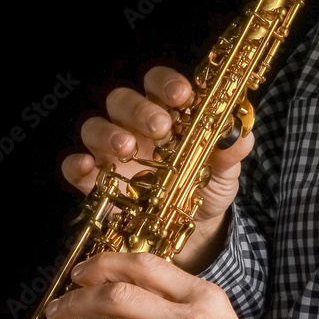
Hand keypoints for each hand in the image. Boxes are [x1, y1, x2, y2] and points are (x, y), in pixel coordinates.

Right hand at [61, 66, 254, 271]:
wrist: (194, 234)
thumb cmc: (206, 191)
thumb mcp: (226, 173)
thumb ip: (231, 151)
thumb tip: (241, 132)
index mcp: (167, 114)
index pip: (158, 85)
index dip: (166, 84)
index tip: (182, 97)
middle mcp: (135, 129)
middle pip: (122, 101)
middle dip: (138, 110)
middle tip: (159, 129)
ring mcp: (112, 156)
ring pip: (95, 128)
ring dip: (108, 134)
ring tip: (127, 150)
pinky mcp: (97, 185)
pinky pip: (76, 168)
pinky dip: (77, 164)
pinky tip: (88, 167)